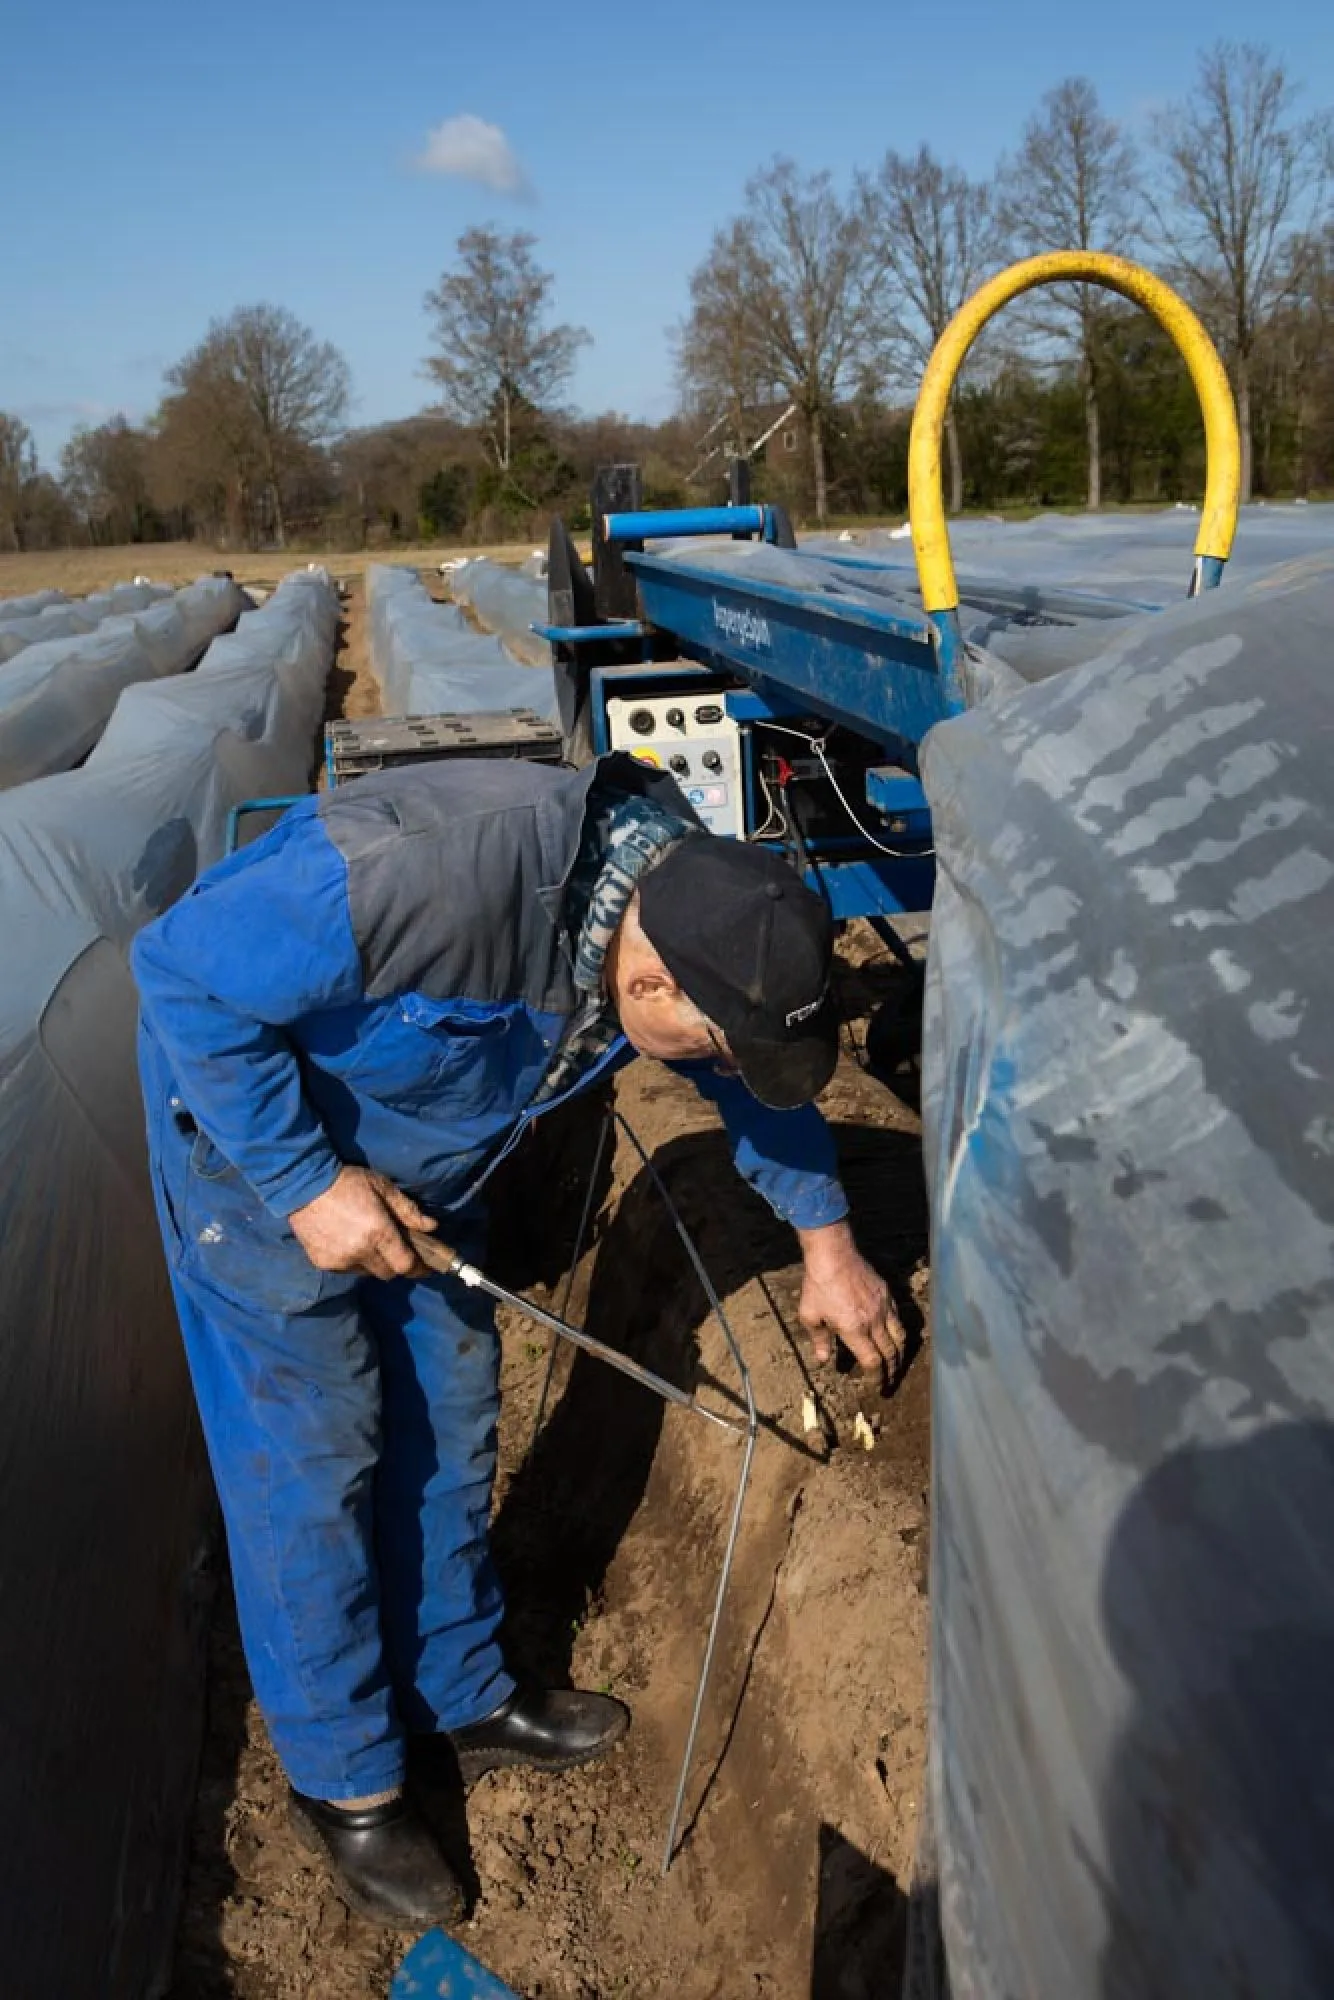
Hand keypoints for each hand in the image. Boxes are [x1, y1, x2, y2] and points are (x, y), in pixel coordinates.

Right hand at [289, 1166, 435, 1281]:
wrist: (302, 1185)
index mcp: (378, 1233)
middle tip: (396, 1250)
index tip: (426, 1267)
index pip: (405, 1265)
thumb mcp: (382, 1187)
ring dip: (373, 1263)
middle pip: (387, 1273)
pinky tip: (348, 1243)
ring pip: (366, 1272)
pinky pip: (346, 1269)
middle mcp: (360, 1252)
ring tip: (369, 1243)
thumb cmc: (347, 1181)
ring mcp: (339, 1260)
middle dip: (395, 1264)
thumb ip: (408, 1210)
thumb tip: (431, 1227)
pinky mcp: (322, 1263)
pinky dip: (352, 1261)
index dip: (418, 1269)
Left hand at [796, 1220, 906, 1378]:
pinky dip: (899, 1332)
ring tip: (897, 1364)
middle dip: (891, 1372)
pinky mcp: (887, 1294)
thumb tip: (824, 1360)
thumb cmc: (818, 1285)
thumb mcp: (810, 1315)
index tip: (877, 1386)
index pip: (872, 1362)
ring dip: (900, 1354)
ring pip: (900, 1336)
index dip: (876, 1378)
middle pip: (890, 1353)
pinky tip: (895, 1336)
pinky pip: (898, 1318)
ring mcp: (883, 1307)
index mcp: (854, 1330)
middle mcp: (873, 1321)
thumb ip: (819, 1340)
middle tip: (890, 1382)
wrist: (833, 1254)